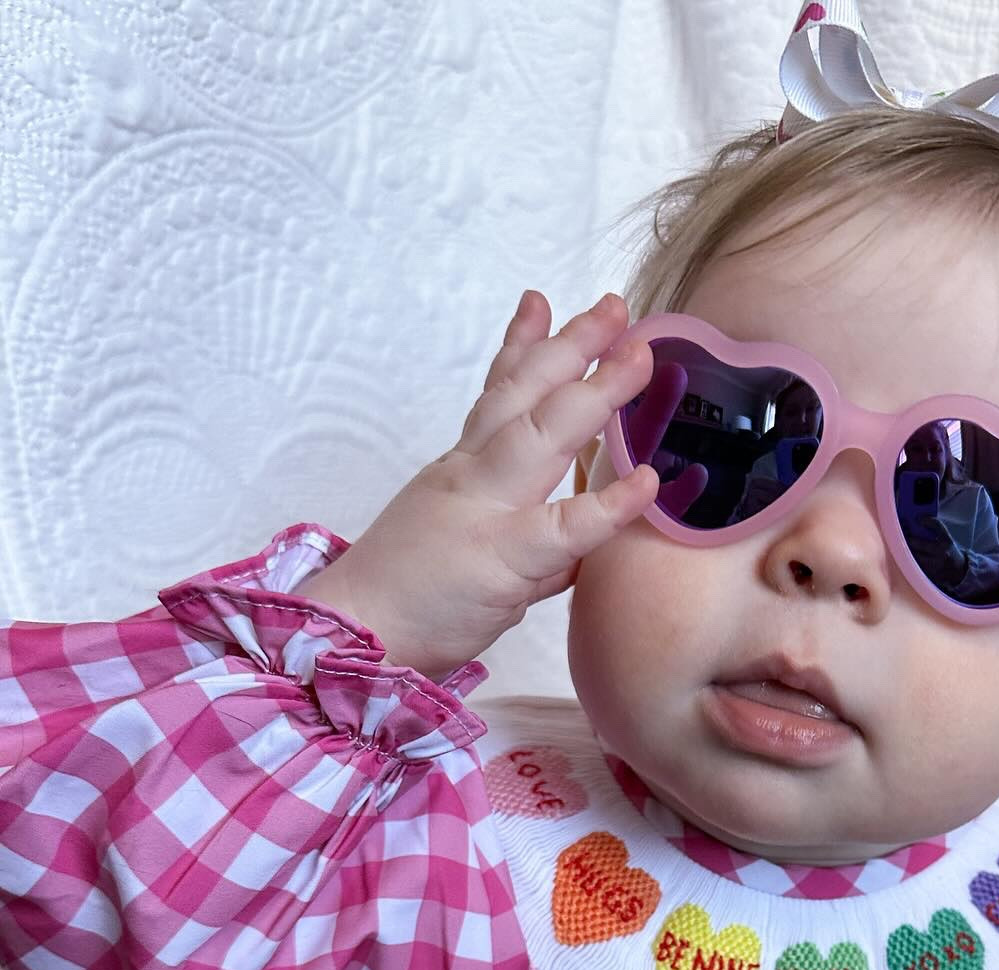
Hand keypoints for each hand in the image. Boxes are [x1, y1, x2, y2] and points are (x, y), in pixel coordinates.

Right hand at [306, 290, 659, 678]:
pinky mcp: (500, 559)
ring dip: (594, 393)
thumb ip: (532, 554)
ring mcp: (484, 511)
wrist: (352, 637)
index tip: (543, 302)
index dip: (522, 349)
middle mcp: (470, 478)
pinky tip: (644, 483)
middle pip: (522, 398)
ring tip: (638, 359)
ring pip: (540, 436)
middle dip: (572, 347)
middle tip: (615, 306)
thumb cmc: (408, 605)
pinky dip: (607, 504)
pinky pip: (563, 529)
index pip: (494, 399)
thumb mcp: (472, 562)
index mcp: (460, 474)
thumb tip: (574, 556)